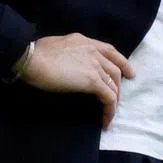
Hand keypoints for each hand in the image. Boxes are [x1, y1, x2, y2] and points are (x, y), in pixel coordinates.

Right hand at [19, 34, 135, 128]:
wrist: (33, 58)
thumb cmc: (36, 53)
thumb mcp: (56, 46)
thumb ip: (67, 53)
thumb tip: (66, 62)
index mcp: (84, 41)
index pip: (109, 50)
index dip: (121, 61)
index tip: (128, 71)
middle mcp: (93, 51)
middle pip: (115, 68)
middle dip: (120, 84)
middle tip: (119, 97)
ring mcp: (94, 65)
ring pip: (114, 84)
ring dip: (114, 100)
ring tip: (110, 113)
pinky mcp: (93, 81)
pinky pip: (108, 97)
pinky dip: (110, 110)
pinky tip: (106, 121)